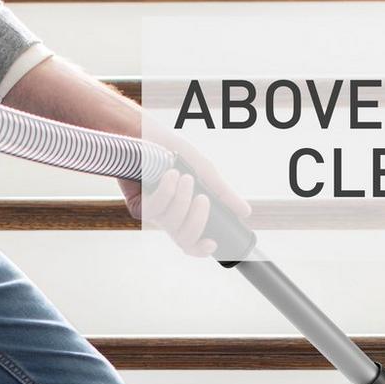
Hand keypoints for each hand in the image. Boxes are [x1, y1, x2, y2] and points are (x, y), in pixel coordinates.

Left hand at [119, 152, 250, 257]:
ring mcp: (154, 214)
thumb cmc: (175, 152)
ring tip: (184, 177)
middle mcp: (171, 218)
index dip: (201, 250)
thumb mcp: (204, 172)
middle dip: (197, 221)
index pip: (193, 243)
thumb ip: (223, 193)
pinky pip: (154, 210)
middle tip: (202, 198)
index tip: (212, 243)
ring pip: (171, 224)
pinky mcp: (138, 207)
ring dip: (181, 200)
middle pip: (185, 239)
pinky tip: (169, 175)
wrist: (147, 134)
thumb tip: (246, 211)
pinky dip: (165, 192)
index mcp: (187, 214)